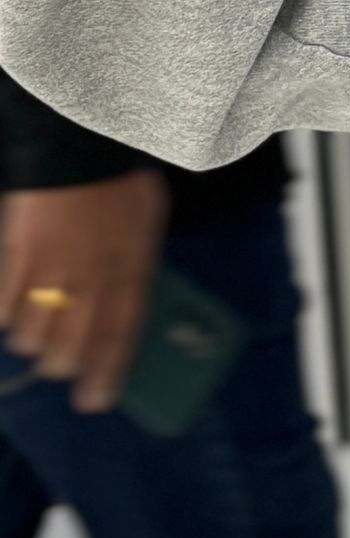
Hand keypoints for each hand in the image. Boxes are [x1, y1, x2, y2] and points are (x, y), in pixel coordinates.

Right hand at [0, 170, 169, 411]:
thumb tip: (128, 301)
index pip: (119, 335)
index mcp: (131, 266)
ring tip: (38, 324)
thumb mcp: (147, 222)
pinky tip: (11, 309)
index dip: (106, 373)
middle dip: (63, 363)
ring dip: (33, 338)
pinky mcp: (18, 255)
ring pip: (32, 335)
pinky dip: (5, 316)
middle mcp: (92, 275)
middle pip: (68, 347)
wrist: (82, 136)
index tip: (94, 401)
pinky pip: (4, 308)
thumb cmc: (121, 178)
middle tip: (62, 358)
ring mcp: (52, 267)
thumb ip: (136, 264)